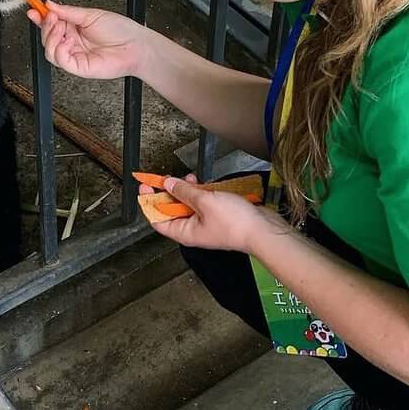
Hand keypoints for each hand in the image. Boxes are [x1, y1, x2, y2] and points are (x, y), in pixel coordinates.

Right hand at [27, 0, 148, 80]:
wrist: (135, 45)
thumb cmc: (121, 30)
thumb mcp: (91, 15)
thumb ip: (68, 11)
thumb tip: (50, 5)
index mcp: (74, 28)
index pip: (51, 24)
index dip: (40, 17)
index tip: (32, 9)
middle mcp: (72, 42)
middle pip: (47, 37)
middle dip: (45, 25)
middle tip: (51, 17)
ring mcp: (74, 55)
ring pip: (49, 50)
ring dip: (50, 37)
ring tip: (60, 27)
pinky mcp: (78, 67)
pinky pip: (60, 60)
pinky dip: (59, 49)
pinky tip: (67, 40)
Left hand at [142, 174, 285, 253]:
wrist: (263, 230)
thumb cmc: (235, 222)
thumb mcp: (204, 202)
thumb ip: (184, 192)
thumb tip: (167, 184)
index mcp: (184, 232)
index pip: (157, 219)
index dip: (149, 202)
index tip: (145, 186)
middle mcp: (193, 229)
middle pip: (172, 210)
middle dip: (169, 192)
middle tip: (166, 177)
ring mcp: (206, 222)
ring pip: (188, 204)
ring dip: (187, 190)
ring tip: (190, 179)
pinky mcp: (219, 215)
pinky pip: (203, 203)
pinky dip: (201, 192)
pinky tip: (205, 183)